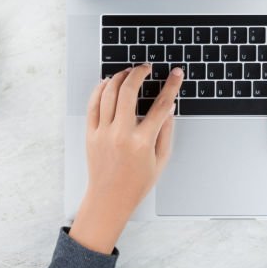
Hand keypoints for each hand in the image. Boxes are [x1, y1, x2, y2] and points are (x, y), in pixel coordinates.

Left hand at [69, 64, 182, 252]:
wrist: (109, 199)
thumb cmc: (136, 183)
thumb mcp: (161, 160)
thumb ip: (166, 131)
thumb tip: (169, 107)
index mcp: (142, 142)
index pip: (161, 105)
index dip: (171, 86)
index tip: (176, 74)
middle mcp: (121, 134)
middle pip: (129, 91)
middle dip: (139, 73)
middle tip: (146, 68)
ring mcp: (103, 133)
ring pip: (109, 93)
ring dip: (120, 77)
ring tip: (129, 72)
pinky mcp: (90, 134)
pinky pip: (93, 104)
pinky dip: (100, 89)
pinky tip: (108, 83)